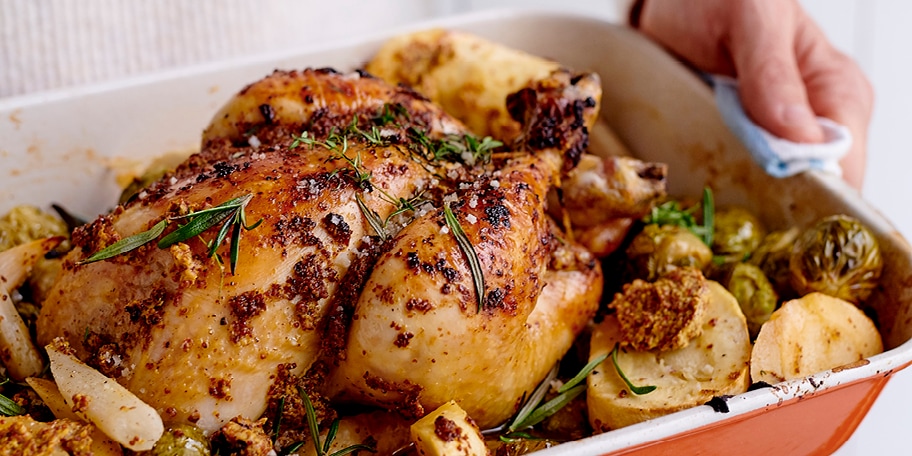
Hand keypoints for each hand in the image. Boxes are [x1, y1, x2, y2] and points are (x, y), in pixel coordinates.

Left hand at [636, 0, 873, 189]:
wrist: (673, 2)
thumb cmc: (716, 0)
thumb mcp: (750, 19)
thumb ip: (773, 73)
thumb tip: (800, 134)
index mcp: (835, 86)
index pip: (845, 157)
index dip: (814, 186)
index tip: (771, 195)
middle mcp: (816, 117)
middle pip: (812, 184)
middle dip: (777, 196)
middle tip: (733, 191)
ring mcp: (778, 136)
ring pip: (776, 189)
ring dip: (746, 193)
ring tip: (715, 182)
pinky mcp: (743, 146)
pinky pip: (742, 180)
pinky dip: (726, 184)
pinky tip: (707, 178)